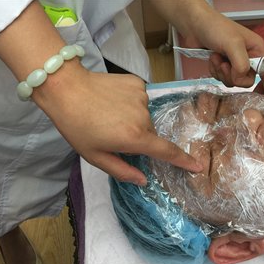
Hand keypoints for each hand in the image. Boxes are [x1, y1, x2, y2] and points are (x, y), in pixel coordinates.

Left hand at [34, 62, 202, 185]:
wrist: (66, 87)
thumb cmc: (76, 126)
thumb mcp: (94, 156)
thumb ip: (122, 171)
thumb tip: (143, 180)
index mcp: (134, 137)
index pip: (166, 151)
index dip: (184, 160)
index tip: (198, 165)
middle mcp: (143, 117)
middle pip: (151, 134)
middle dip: (137, 138)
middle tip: (111, 133)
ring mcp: (142, 97)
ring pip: (145, 116)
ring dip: (133, 120)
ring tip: (109, 115)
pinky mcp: (137, 83)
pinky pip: (140, 100)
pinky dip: (130, 104)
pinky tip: (112, 101)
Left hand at [183, 9, 263, 97]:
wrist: (195, 25)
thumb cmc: (217, 29)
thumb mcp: (233, 44)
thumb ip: (241, 65)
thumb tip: (240, 79)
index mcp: (257, 50)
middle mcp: (249, 57)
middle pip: (246, 80)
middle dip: (233, 75)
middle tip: (225, 64)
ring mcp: (235, 62)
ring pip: (232, 81)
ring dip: (221, 71)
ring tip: (217, 57)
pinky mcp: (223, 66)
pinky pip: (221, 78)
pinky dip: (215, 70)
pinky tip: (212, 58)